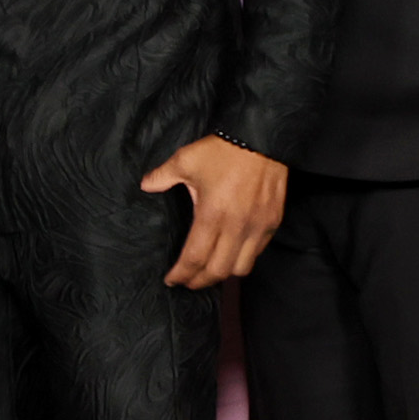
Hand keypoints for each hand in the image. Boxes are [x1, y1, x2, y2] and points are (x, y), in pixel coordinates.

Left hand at [142, 134, 285, 288]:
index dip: (181, 274)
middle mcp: (237, 226)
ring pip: (242, 268)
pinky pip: (258, 252)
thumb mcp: (185, 160)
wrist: (262, 138)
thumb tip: (145, 185)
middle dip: (199, 282)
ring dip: (223, 274)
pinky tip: (231, 254)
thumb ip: (162, 176)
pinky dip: (243, 259)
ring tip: (209, 271)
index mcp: (212, 214)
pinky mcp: (273, 222)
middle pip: (218, 271)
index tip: (171, 280)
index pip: (195, 258)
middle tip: (187, 281)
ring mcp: (258, 226)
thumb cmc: (222, 150)